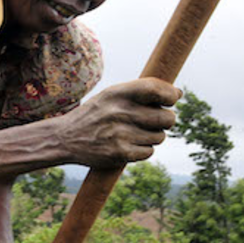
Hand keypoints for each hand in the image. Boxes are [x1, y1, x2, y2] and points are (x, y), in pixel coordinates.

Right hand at [56, 77, 181, 168]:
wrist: (64, 138)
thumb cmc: (95, 114)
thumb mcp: (110, 95)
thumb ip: (140, 91)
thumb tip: (178, 93)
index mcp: (117, 93)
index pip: (156, 89)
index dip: (171, 94)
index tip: (173, 98)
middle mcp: (119, 112)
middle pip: (166, 118)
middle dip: (166, 120)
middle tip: (156, 121)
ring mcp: (120, 134)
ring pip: (159, 137)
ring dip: (153, 136)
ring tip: (135, 134)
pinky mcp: (119, 153)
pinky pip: (148, 152)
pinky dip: (143, 150)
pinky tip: (129, 145)